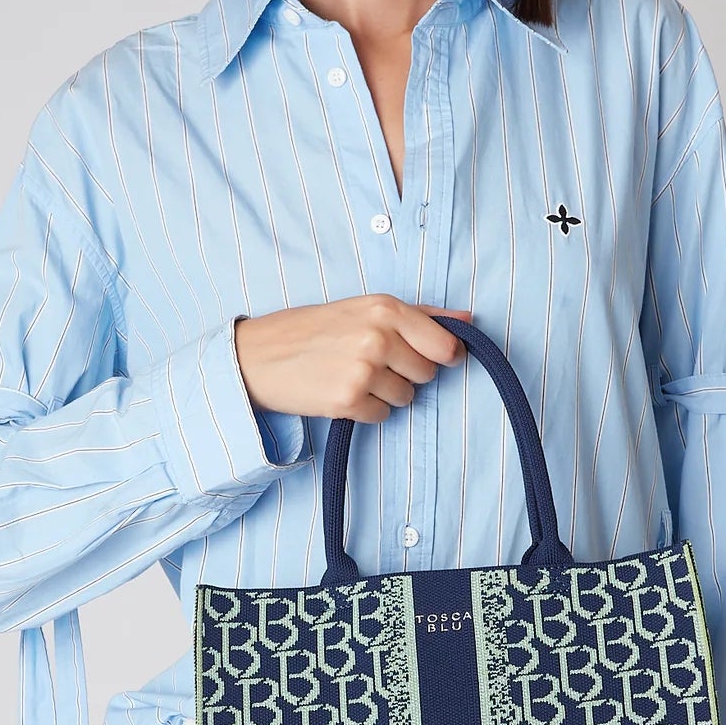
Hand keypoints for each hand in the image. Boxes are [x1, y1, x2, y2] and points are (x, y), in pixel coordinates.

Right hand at [234, 296, 471, 423]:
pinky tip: (341, 392)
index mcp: (385, 308)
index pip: (446, 345)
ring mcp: (364, 370)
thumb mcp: (365, 309)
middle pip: (427, 374)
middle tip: (370, 363)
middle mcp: (378, 337)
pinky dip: (366, 411)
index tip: (430, 359)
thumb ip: (420, 315)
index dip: (444, 357)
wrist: (258, 357)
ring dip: (385, 394)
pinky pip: (382, 416)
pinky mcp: (349, 400)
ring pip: (406, 398)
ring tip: (352, 376)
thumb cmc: (314, 330)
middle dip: (406, 374)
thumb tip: (467, 321)